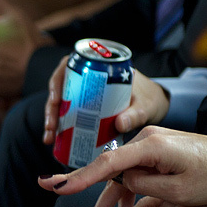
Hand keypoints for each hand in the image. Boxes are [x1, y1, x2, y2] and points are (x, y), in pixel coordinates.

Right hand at [39, 127, 206, 206]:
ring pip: (118, 179)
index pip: (107, 164)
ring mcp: (148, 147)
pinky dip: (127, 200)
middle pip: (106, 171)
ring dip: (106, 205)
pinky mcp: (153, 154)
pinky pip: (133, 178)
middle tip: (46, 187)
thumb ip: (145, 187)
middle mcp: (144, 142)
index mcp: (150, 147)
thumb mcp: (182, 190)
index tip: (57, 187)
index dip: (79, 177)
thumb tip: (123, 184)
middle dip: (79, 187)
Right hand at [42, 62, 168, 144]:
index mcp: (100, 67)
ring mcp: (85, 94)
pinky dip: (59, 126)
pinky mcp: (85, 107)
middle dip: (51, 108)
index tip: (56, 99)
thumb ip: (136, 114)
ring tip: (50, 138)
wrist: (156, 107)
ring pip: (61, 103)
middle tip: (51, 127)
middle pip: (61, 88)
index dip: (58, 81)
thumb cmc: (151, 99)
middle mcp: (89, 78)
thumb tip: (119, 124)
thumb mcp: (146, 106)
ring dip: (52, 120)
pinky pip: (67, 114)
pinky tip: (55, 140)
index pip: (71, 66)